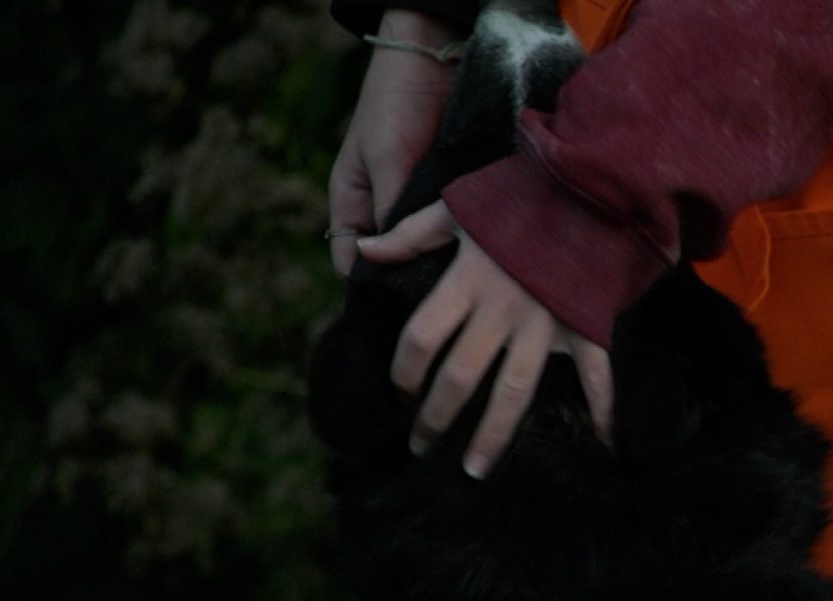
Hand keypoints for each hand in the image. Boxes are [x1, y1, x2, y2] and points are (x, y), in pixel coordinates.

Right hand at [328, 11, 460, 276]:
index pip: (354, 264)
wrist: (436, 59)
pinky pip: (450, 231)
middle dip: (412, 282)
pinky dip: (461, 244)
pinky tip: (480, 259)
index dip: (371, 288)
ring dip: (441, 265)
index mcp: (352, 206)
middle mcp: (383, 212)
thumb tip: (393, 263)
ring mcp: (416, 206)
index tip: (401, 309)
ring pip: (424, 252)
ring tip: (465, 287)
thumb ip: (388, 210)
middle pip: (393, 265)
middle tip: (441, 302)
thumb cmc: (396, 103)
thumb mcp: (387, 158)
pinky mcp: (448, 197)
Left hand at [358, 201, 613, 477]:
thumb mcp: (459, 207)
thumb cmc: (518, 197)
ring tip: (473, 470)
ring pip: (513, 392)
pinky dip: (603, 408)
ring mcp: (546, 324)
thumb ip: (411, 234)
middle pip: (459, 377)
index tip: (398, 391)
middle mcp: (503, 310)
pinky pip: (596, 375)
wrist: (587, 186)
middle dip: (435, 417)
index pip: (421, 339)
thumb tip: (363, 249)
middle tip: (421, 445)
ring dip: (493, 435)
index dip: (403, 372)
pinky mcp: (584, 327)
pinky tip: (603, 443)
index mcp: (468, 281)